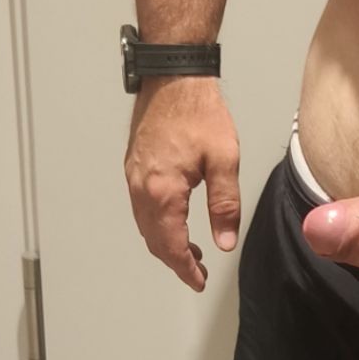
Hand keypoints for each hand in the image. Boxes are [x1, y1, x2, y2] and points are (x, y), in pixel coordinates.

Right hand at [124, 77, 239, 290]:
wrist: (173, 78)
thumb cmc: (198, 112)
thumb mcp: (224, 161)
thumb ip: (224, 205)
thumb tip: (224, 241)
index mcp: (163, 191)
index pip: (172, 245)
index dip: (185, 269)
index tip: (198, 281)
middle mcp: (142, 188)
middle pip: (154, 241)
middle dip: (175, 261)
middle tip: (197, 272)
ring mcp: (134, 178)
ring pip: (145, 226)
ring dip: (166, 243)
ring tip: (191, 251)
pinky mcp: (134, 168)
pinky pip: (141, 208)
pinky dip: (157, 224)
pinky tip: (174, 221)